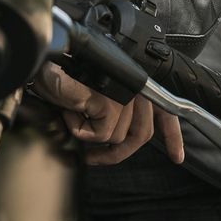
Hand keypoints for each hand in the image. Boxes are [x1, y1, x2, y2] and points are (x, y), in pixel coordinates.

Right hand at [33, 61, 183, 165]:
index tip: (176, 157)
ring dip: (88, 133)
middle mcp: (134, 84)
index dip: (171, 135)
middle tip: (93, 157)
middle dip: (117, 152)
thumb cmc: (59, 72)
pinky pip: (100, 135)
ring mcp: (124, 93)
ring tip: (70, 112)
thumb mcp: (91, 92)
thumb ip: (109, 108)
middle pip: (141, 133)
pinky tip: (68, 111)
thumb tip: (118, 137)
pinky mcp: (110, 102)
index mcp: (133, 81)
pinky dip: (79, 129)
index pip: (163, 110)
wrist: (43, 63)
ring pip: (116, 136)